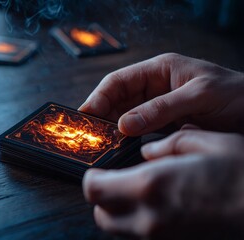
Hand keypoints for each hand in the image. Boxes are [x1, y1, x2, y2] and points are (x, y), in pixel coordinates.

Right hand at [79, 53, 243, 135]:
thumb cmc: (236, 94)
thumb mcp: (200, 96)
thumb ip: (162, 108)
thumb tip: (125, 124)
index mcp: (160, 70)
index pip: (119, 81)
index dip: (99, 96)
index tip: (86, 114)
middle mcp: (155, 87)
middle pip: (118, 99)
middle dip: (102, 114)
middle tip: (90, 133)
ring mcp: (158, 106)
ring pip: (126, 115)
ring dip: (112, 127)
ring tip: (100, 142)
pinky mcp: (164, 123)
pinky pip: (139, 128)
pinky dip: (127, 136)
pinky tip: (120, 146)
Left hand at [83, 129, 243, 237]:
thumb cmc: (242, 172)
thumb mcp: (203, 143)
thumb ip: (166, 145)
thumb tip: (147, 151)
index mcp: (152, 186)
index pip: (95, 189)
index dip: (92, 177)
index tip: (99, 168)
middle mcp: (151, 218)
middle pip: (101, 214)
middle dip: (101, 196)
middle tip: (114, 178)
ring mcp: (162, 237)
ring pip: (118, 228)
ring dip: (116, 209)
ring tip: (133, 189)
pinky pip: (140, 234)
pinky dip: (137, 220)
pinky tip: (156, 203)